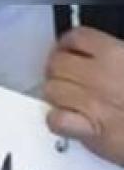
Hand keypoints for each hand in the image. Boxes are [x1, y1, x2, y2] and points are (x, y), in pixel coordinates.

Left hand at [44, 26, 123, 165]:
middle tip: (66, 78)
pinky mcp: (90, 131)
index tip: (67, 50)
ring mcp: (93, 103)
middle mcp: (102, 76)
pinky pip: (56, 120)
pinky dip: (57, 120)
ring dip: (57, 95)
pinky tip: (68, 119)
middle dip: (58, 70)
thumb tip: (97, 52)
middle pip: (57, 63)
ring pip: (52, 89)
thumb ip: (117, 56)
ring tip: (70, 99)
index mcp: (118, 55)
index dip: (67, 44)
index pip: (76, 38)